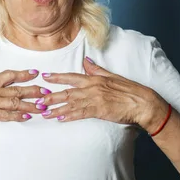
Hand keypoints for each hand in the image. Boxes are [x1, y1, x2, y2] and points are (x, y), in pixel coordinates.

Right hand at [0, 57, 48, 130]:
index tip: (36, 73)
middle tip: (48, 91)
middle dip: (34, 90)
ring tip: (44, 106)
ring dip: (31, 104)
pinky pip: (5, 115)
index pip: (10, 75)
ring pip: (15, 103)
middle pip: (17, 90)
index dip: (24, 74)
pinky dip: (17, 116)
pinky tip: (27, 117)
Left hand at [38, 57, 168, 130]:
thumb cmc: (129, 90)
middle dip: (50, 96)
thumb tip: (86, 60)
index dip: (57, 77)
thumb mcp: (112, 76)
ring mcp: (95, 99)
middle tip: (37, 99)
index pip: (71, 77)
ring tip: (43, 112)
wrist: (142, 103)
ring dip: (56, 108)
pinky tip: (60, 118)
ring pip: (71, 104)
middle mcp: (92, 88)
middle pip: (66, 92)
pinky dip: (69, 115)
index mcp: (94, 79)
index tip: (44, 77)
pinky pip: (81, 113)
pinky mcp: (99, 110)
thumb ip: (97, 69)